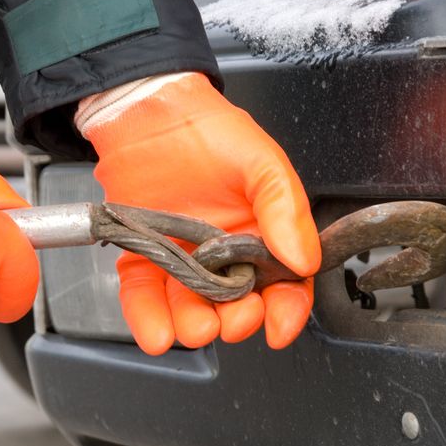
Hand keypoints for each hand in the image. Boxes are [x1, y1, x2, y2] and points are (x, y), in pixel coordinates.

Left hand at [80, 72, 319, 353]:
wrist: (149, 112)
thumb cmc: (209, 131)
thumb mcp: (262, 161)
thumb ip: (286, 209)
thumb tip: (304, 259)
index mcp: (261, 236)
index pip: (283, 287)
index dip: (285, 312)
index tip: (278, 327)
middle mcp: (223, 256)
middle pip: (237, 306)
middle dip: (238, 320)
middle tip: (234, 317)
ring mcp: (181, 260)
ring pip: (190, 309)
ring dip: (194, 326)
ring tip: (196, 324)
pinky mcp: (141, 259)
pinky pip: (143, 297)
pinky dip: (147, 319)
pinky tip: (157, 334)